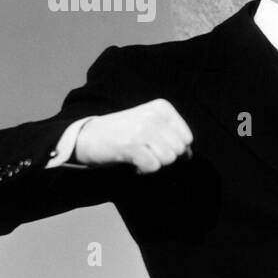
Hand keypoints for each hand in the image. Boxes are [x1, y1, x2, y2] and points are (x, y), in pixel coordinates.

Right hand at [73, 98, 193, 173]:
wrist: (87, 136)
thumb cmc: (123, 133)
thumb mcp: (150, 125)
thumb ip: (171, 136)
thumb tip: (189, 156)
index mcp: (162, 108)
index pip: (187, 138)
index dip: (174, 149)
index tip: (156, 146)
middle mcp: (154, 116)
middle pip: (179, 150)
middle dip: (164, 157)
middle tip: (145, 152)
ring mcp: (143, 129)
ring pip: (168, 159)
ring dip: (154, 163)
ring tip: (139, 155)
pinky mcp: (131, 145)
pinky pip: (153, 167)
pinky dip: (144, 170)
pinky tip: (133, 162)